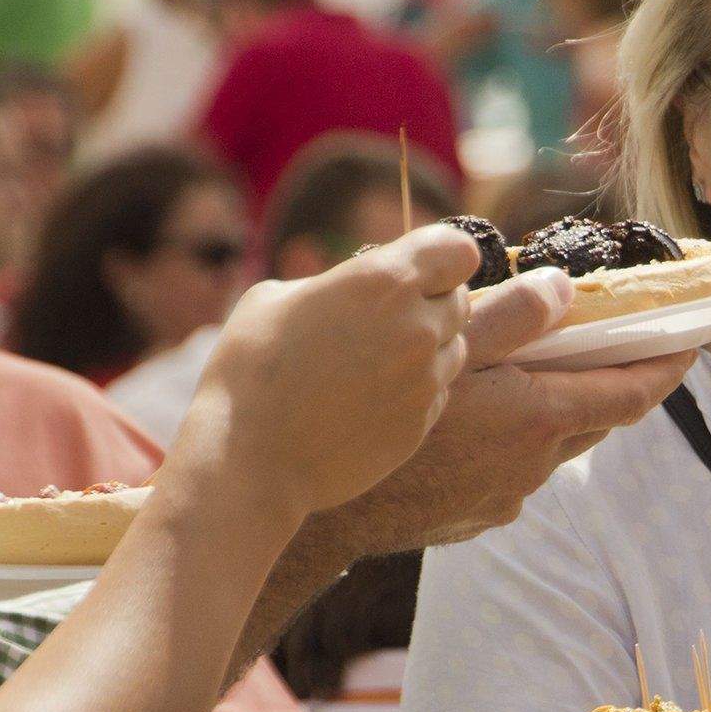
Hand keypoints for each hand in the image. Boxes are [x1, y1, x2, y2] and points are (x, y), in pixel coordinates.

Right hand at [178, 225, 478, 523]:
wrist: (250, 461)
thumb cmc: (250, 371)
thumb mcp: (277, 298)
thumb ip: (335, 283)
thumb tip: (356, 290)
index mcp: (384, 281)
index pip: (460, 250)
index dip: (444, 256)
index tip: (421, 267)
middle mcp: (418, 328)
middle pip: (460, 300)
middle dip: (433, 301)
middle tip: (388, 317)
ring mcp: (425, 380)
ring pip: (455, 348)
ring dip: (428, 346)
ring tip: (374, 360)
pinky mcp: (422, 424)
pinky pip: (438, 392)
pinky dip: (416, 388)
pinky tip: (370, 397)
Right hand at [311, 267, 693, 556]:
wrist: (310, 496)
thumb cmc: (376, 411)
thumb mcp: (444, 349)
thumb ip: (509, 318)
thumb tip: (563, 289)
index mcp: (539, 420)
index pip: (632, 394)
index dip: (669, 366)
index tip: (696, 341)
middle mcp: (534, 467)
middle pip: (595, 417)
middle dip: (613, 378)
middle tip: (622, 340)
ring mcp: (504, 498)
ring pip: (551, 444)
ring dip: (555, 408)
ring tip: (536, 367)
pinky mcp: (474, 516)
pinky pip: (512, 469)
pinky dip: (514, 437)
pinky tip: (480, 416)